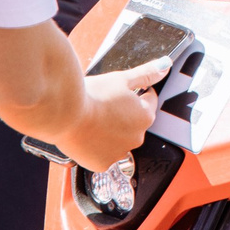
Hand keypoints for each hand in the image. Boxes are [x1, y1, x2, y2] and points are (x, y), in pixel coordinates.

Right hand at [52, 56, 172, 171]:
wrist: (63, 114)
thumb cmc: (92, 95)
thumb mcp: (121, 79)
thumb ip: (146, 74)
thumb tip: (165, 65)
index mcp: (145, 116)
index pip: (148, 101)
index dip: (136, 92)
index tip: (120, 91)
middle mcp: (137, 138)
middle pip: (133, 123)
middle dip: (123, 114)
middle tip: (103, 104)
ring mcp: (119, 153)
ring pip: (118, 140)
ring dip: (110, 132)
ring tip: (92, 119)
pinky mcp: (101, 164)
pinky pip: (102, 155)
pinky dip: (96, 147)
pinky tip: (86, 135)